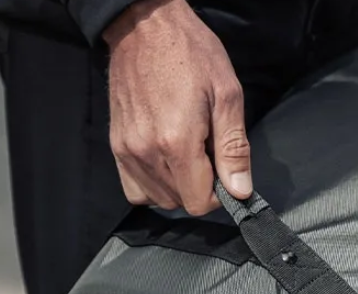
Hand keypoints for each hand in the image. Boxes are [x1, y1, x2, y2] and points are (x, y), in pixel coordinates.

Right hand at [103, 0, 251, 214]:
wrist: (144, 26)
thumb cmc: (189, 52)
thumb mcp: (227, 94)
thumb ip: (234, 148)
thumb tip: (240, 190)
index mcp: (176, 141)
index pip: (199, 202)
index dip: (217, 193)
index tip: (222, 170)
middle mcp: (147, 152)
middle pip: (179, 203)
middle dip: (198, 186)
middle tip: (204, 151)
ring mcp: (128, 151)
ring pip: (158, 199)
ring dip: (177, 186)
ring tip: (184, 150)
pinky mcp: (117, 147)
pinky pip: (135, 189)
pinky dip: (153, 185)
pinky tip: (164, 161)